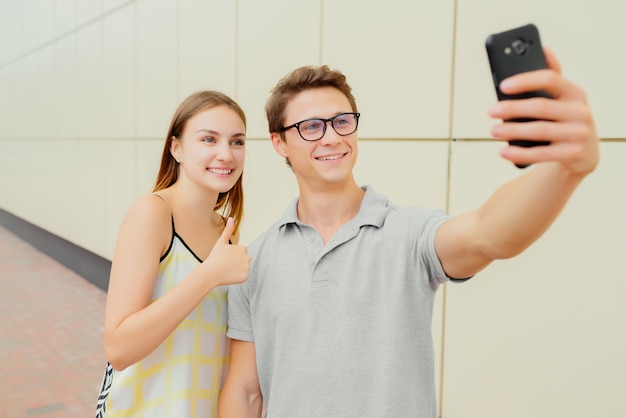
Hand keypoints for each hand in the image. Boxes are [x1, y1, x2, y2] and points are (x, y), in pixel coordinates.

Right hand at [203, 217, 249, 286]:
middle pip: (244, 260)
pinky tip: (230, 275)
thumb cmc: (214, 257)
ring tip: (227, 270)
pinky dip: (238, 277)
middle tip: (226, 264)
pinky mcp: (245, 277)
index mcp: (243, 248)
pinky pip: (243, 276)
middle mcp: (247, 257)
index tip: (225, 258)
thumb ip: (228, 230)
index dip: (232, 255)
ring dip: (237, 269)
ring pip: (244, 268)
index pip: (241, 252)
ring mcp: (247, 267)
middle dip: (237, 262)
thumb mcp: (221, 242)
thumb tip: (231, 218)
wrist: (210, 273)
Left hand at [488, 47, 599, 175]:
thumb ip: (552, 78)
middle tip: (491, 110)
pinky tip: (503, 151)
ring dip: (511, 131)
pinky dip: (519, 153)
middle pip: (541, 106)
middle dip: (512, 108)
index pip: (550, 79)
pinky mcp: (573, 154)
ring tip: (493, 130)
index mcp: (576, 93)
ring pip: (539, 130)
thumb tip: (543, 48)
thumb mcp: (564, 99)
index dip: (525, 80)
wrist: (584, 155)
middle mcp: (580, 112)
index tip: (503, 85)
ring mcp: (578, 134)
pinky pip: (540, 154)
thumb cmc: (566, 121)